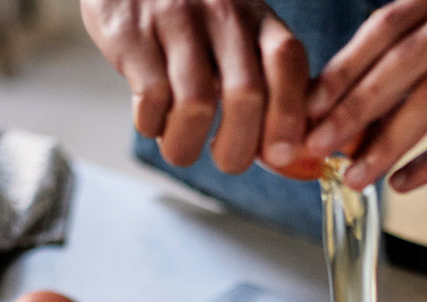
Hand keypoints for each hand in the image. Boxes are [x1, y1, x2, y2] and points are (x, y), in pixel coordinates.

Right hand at [81, 0, 309, 172]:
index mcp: (257, 19)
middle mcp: (222, 12)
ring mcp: (176, 18)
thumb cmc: (194, 30)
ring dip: (188, 144)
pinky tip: (153, 122)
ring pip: (196, 103)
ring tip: (181, 150)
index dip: (289, 116)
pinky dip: (153, 125)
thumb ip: (273, 89)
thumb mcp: (240, 44)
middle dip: (239, 147)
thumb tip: (293, 151)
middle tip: (227, 162)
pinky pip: (152, 97)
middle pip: (245, 93)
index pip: (287, 62)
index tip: (279, 155)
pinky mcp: (132, 31)